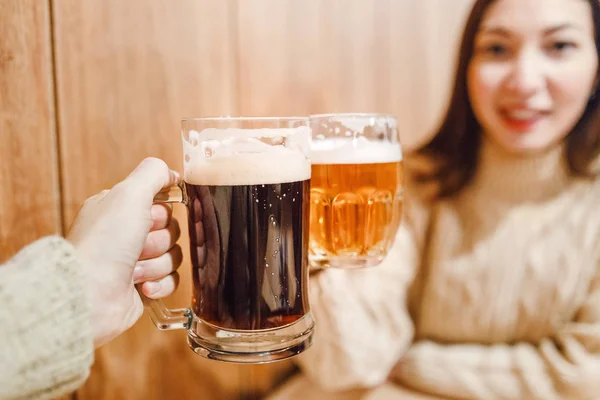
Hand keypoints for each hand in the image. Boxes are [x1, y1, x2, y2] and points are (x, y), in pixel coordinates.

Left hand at [67, 158, 182, 346]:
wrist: (89, 294)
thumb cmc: (104, 243)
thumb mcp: (129, 193)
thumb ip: (153, 174)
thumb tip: (171, 173)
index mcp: (119, 210)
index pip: (161, 204)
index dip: (160, 213)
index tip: (148, 216)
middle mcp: (125, 235)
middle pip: (171, 230)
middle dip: (158, 240)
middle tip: (137, 245)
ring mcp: (133, 263)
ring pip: (173, 256)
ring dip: (157, 264)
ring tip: (133, 270)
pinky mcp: (142, 287)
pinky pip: (171, 281)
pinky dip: (160, 283)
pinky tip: (141, 286)